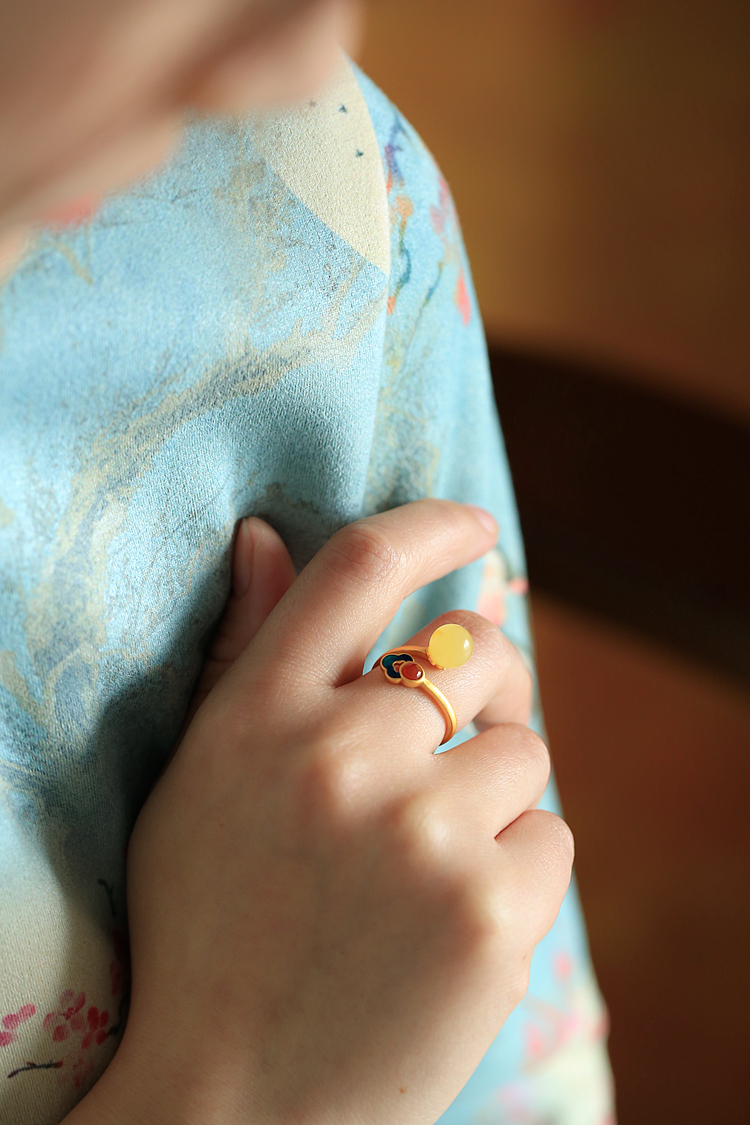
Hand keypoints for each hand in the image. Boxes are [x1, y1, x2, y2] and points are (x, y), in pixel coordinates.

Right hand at [69, 500, 572, 1124]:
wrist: (236, 1103)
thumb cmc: (210, 928)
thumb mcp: (201, 778)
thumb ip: (243, 652)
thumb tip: (266, 534)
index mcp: (258, 716)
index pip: (361, 567)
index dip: (432, 525)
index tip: (474, 527)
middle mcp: (340, 756)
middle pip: (476, 651)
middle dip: (485, 682)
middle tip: (453, 743)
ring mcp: (421, 834)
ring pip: (527, 747)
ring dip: (496, 787)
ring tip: (430, 859)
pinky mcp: (492, 912)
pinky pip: (552, 831)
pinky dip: (519, 862)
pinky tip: (452, 914)